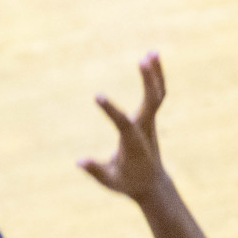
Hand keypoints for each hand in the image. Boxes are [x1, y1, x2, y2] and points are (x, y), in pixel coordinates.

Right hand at [80, 53, 168, 200]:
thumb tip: (79, 161)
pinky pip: (156, 95)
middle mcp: (146, 128)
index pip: (124, 123)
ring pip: (158, 94)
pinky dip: (155, 78)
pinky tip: (151, 61)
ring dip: (156, 74)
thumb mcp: (110, 181)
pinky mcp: (150, 118)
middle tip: (142, 60)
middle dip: (149, 82)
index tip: (96, 96)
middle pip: (153, 101)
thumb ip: (96, 171)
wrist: (152, 184)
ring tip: (151, 52)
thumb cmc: (128, 182)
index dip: (111, 110)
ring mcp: (150, 122)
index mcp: (134, 144)